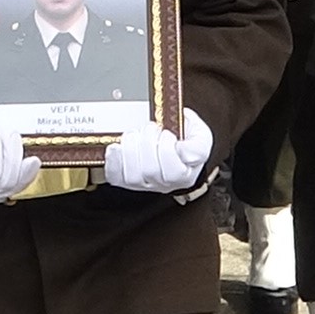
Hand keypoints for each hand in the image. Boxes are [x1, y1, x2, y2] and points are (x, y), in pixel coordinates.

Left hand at [99, 107, 215, 196]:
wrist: (172, 147)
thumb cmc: (186, 142)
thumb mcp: (201, 137)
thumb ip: (196, 141)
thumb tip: (182, 142)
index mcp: (185, 176)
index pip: (175, 172)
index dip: (168, 148)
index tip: (167, 133)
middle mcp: (164, 185)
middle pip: (151, 171)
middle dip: (148, 142)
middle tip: (151, 128)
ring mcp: (144, 185)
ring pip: (132, 176)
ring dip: (130, 150)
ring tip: (135, 135)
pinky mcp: (126, 181)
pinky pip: (116, 177)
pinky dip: (113, 161)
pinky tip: (116, 147)